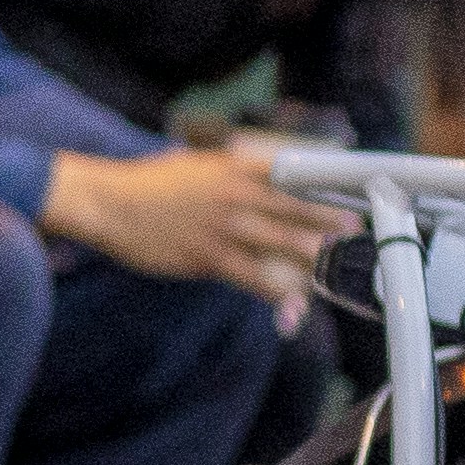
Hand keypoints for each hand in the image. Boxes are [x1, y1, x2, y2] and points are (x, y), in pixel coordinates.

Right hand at [54, 140, 328, 302]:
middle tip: (356, 230)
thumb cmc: (150, 184)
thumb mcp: (196, 165)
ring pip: (281, 241)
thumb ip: (232, 171)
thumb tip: (263, 174)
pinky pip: (251, 276)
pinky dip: (276, 289)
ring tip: (336, 262)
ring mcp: (223, 226)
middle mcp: (234, 194)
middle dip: (329, 220)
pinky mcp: (208, 256)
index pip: (291, 172)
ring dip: (313, 253)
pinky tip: (296, 300)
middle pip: (295, 207)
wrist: (108, 202)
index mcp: (233, 167)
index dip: (325, 183)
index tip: (352, 190)